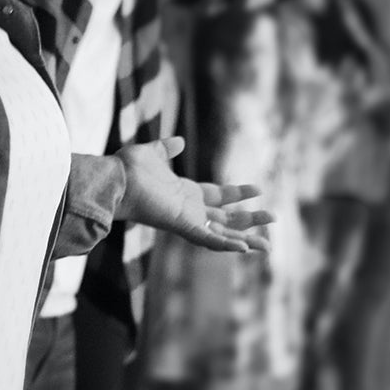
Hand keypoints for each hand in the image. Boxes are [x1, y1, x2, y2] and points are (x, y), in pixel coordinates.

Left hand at [114, 137, 274, 252]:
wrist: (114, 178)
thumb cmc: (127, 169)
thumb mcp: (152, 154)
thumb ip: (167, 149)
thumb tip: (179, 141)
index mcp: (184, 193)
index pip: (217, 196)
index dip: (238, 193)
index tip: (259, 189)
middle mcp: (189, 209)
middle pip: (227, 218)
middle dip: (250, 219)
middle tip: (274, 218)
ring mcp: (187, 220)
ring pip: (223, 233)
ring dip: (247, 237)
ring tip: (269, 244)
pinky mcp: (182, 226)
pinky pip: (208, 239)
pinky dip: (226, 245)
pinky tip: (246, 247)